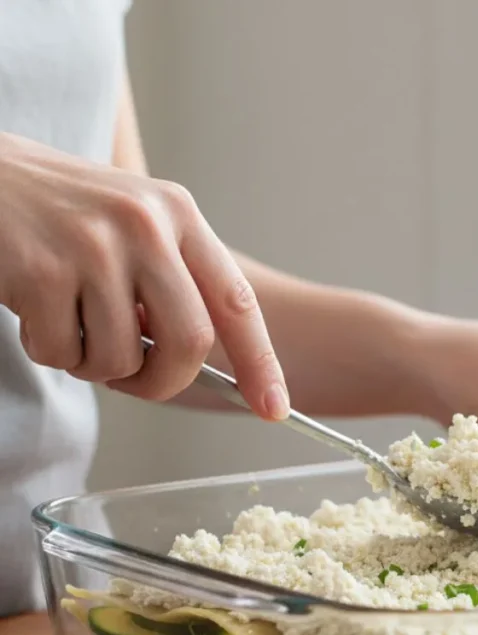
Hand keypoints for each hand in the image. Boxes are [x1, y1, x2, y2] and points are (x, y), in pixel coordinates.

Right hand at [0, 132, 287, 417]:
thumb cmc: (59, 213)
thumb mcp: (131, 226)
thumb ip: (171, 283)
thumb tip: (199, 365)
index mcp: (178, 214)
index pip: (238, 301)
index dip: (260, 362)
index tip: (274, 407)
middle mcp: (146, 225)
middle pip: (190, 343)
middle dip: (164, 381)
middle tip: (134, 381)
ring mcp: (93, 246)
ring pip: (122, 358)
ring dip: (93, 365)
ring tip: (69, 324)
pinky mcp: (42, 270)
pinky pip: (63, 353)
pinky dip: (49, 350)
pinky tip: (33, 309)